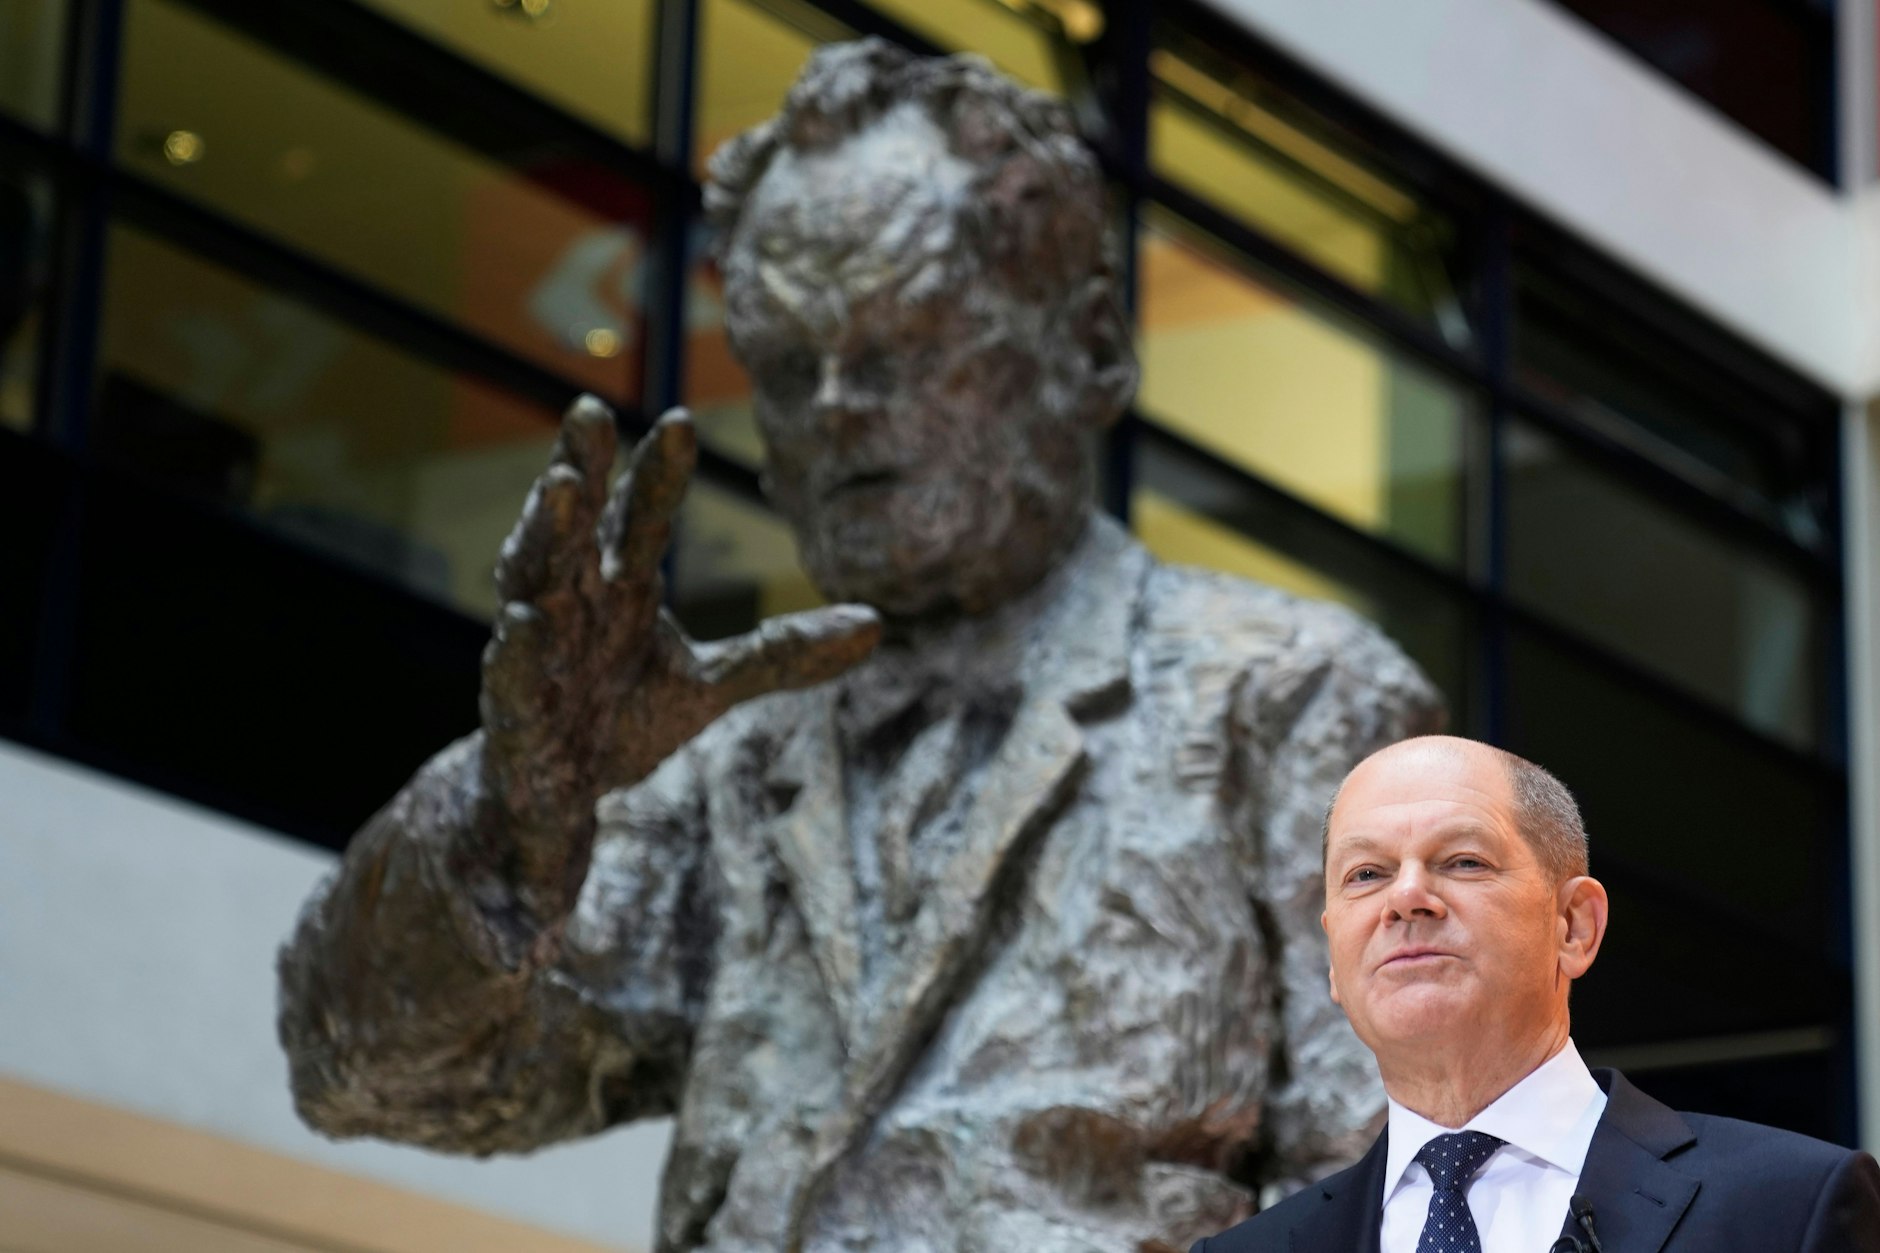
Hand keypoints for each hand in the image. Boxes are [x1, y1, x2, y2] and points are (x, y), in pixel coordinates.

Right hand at [476, 397, 879, 885]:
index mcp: (619, 585)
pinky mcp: (513, 703)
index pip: (639, 515)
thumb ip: (783, 652)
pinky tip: (530, 619)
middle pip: (578, 523)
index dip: (658, 470)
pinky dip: (519, 644)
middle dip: (584, 468)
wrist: (555, 797)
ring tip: (562, 485)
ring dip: (545, 531)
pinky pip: (511, 668)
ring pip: (534, 575)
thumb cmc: (623, 720)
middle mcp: (573, 599)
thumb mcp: (713, 687)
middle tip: (592, 414)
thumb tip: (877, 624)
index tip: (681, 420)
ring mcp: (537, 645)